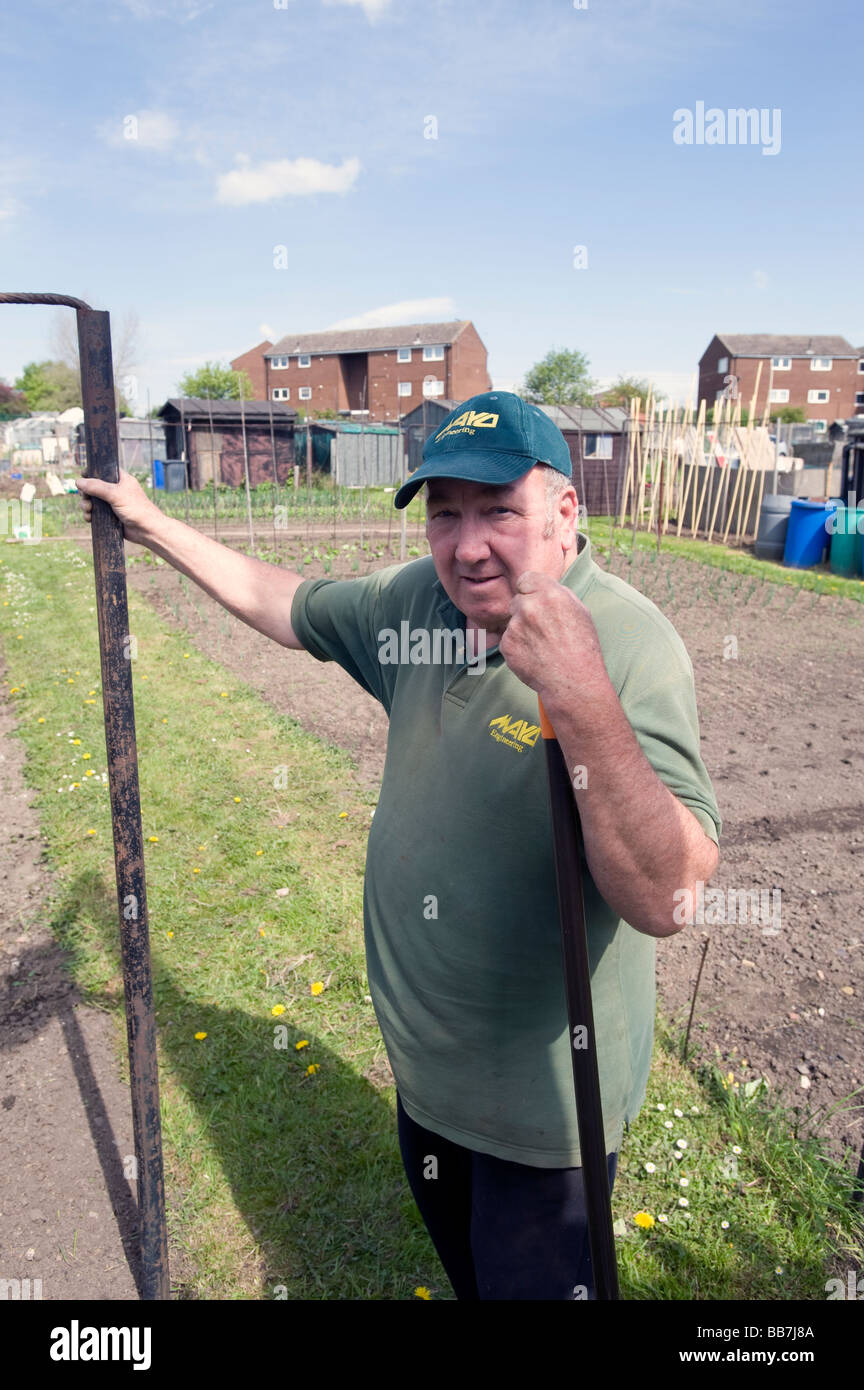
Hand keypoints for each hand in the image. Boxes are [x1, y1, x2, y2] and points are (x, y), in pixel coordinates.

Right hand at [76, 467, 158, 546]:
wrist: (146, 530)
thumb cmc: (136, 509)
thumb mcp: (115, 494)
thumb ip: (97, 487)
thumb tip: (78, 482)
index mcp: (121, 479)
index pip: (103, 471)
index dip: (92, 473)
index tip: (83, 477)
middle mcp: (116, 490)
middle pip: (93, 487)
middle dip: (86, 493)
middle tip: (85, 498)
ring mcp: (112, 503)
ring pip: (92, 501)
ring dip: (86, 505)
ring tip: (88, 510)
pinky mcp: (110, 516)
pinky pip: (95, 513)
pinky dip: (90, 515)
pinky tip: (89, 518)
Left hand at [498, 570, 609, 713]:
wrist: (573, 682)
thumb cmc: (582, 648)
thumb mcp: (580, 612)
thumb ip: (558, 594)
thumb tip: (542, 587)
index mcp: (550, 595)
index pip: (525, 579)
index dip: (530, 590)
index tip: (534, 599)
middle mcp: (530, 607)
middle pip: (517, 600)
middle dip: (526, 611)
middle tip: (542, 629)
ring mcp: (515, 627)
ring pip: (513, 621)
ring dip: (522, 630)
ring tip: (541, 646)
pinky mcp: (507, 645)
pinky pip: (508, 640)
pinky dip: (518, 647)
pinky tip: (534, 656)